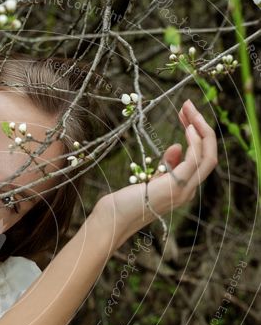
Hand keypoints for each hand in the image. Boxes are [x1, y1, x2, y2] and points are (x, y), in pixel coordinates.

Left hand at [94, 98, 218, 248]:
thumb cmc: (127, 200)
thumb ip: (168, 166)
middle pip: (210, 155)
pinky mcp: (175, 187)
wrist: (113, 218)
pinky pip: (195, 161)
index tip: (186, 115)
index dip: (197, 135)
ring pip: (208, 156)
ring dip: (201, 129)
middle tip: (189, 106)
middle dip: (203, 127)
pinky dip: (195, 142)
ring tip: (189, 110)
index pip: (201, 159)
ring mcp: (184, 190)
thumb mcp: (151, 180)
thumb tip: (178, 146)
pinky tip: (187, 127)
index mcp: (184, 188)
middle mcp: (188, 191)